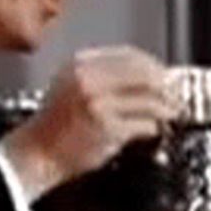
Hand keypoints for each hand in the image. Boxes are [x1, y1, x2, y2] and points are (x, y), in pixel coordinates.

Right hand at [1, 45, 174, 198]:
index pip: (129, 55)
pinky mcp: (109, 130)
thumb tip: (141, 74)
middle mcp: (89, 80)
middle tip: (175, 94)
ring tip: (171, 113)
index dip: (153, 65)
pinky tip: (154, 130)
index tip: (163, 73)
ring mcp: (99, 105)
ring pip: (149, 99)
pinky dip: (154, 127)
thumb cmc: (53, 127)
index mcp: (80, 65)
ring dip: (166, 108)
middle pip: (144, 74)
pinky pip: (144, 124)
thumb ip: (100, 76)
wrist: (35, 155)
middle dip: (166, 85)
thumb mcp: (70, 86)